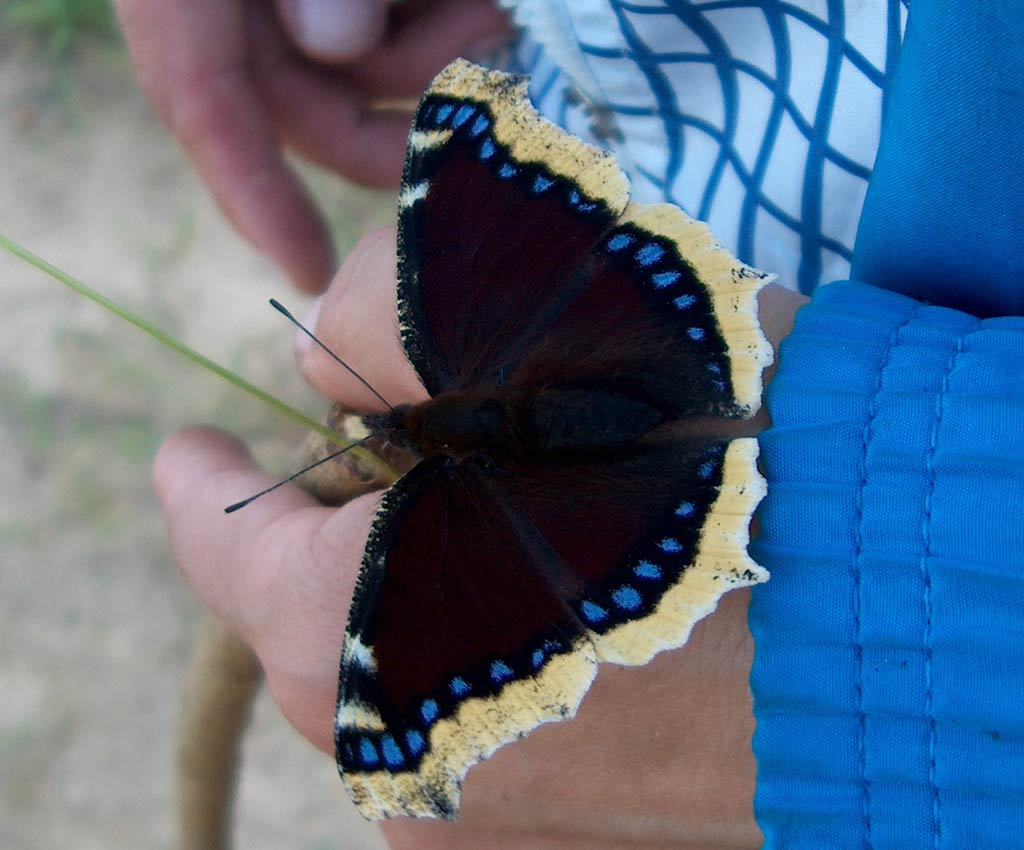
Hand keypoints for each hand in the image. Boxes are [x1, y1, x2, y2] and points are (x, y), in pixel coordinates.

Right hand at [114, 0, 509, 290]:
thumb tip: (340, 44)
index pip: (203, 105)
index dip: (256, 196)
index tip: (311, 272)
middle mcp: (231, 9)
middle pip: (310, 106)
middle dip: (399, 120)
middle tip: (481, 85)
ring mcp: (284, 7)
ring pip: (360, 75)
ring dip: (433, 59)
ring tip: (493, 12)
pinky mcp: (339, 4)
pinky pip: (384, 31)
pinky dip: (429, 23)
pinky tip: (480, 1)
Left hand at [154, 229, 805, 848]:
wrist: (918, 614)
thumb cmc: (729, 457)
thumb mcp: (539, 330)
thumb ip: (376, 322)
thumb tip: (318, 362)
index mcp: (359, 635)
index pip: (226, 550)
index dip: (203, 486)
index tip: (191, 450)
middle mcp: (404, 756)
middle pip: (316, 617)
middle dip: (343, 525)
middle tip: (409, 453)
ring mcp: (487, 814)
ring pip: (400, 672)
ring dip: (427, 586)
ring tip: (519, 521)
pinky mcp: (565, 833)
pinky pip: (476, 723)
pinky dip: (491, 648)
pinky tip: (570, 600)